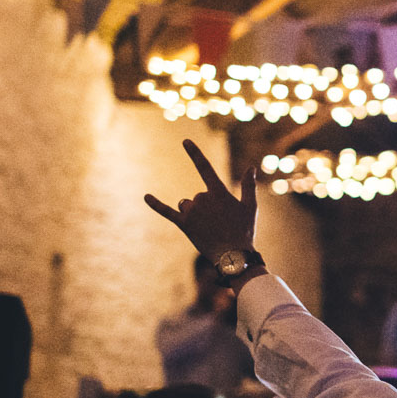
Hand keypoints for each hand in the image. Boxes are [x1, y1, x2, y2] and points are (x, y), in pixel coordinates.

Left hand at [145, 139, 258, 261]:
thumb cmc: (244, 231)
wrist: (233, 256)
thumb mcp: (251, 207)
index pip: (205, 168)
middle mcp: (202, 199)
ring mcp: (192, 212)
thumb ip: (248, 186)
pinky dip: (155, 204)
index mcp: (219, 192)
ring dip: (194, 214)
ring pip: (187, 205)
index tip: (185, 141)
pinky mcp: (184, 225)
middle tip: (220, 224)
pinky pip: (167, 212)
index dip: (194, 154)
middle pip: (198, 196)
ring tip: (208, 229)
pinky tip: (146, 196)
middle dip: (206, 208)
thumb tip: (251, 167)